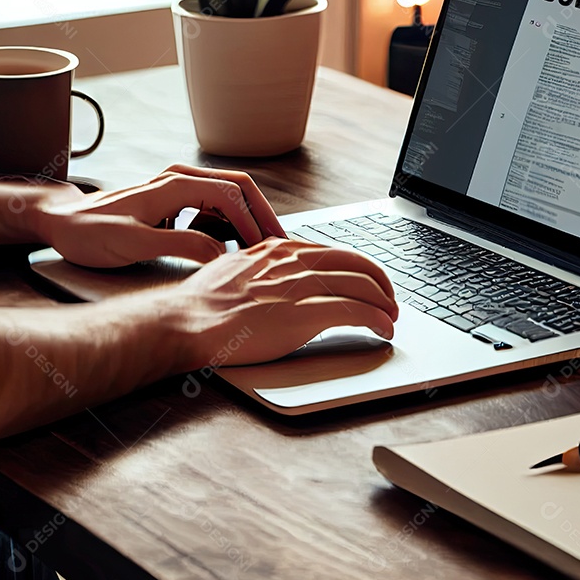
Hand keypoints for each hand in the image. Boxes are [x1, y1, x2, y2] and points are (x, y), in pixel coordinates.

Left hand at [35, 164, 287, 266]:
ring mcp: (178, 188)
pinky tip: (236, 249)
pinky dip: (233, 225)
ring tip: (265, 251)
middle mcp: (180, 179)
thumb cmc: (89, 233)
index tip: (265, 250)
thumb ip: (179, 247)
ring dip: (250, 220)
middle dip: (263, 215)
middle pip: (240, 188)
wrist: (61, 223)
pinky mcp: (175, 202)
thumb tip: (221, 254)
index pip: (232, 194)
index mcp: (175, 185)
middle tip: (282, 246)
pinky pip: (216, 207)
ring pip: (231, 197)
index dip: (254, 222)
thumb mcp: (132, 245)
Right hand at [150, 237, 399, 369]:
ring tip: (391, 318)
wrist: (188, 320)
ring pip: (362, 285)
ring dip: (384, 303)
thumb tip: (274, 279)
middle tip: (389, 301)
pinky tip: (383, 330)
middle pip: (356, 263)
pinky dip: (377, 319)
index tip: (367, 283)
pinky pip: (355, 311)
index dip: (358, 268)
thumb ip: (261, 268)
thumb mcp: (235, 269)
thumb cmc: (202, 302)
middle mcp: (294, 261)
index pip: (333, 251)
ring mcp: (300, 286)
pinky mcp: (304, 313)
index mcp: (279, 249)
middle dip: (380, 282)